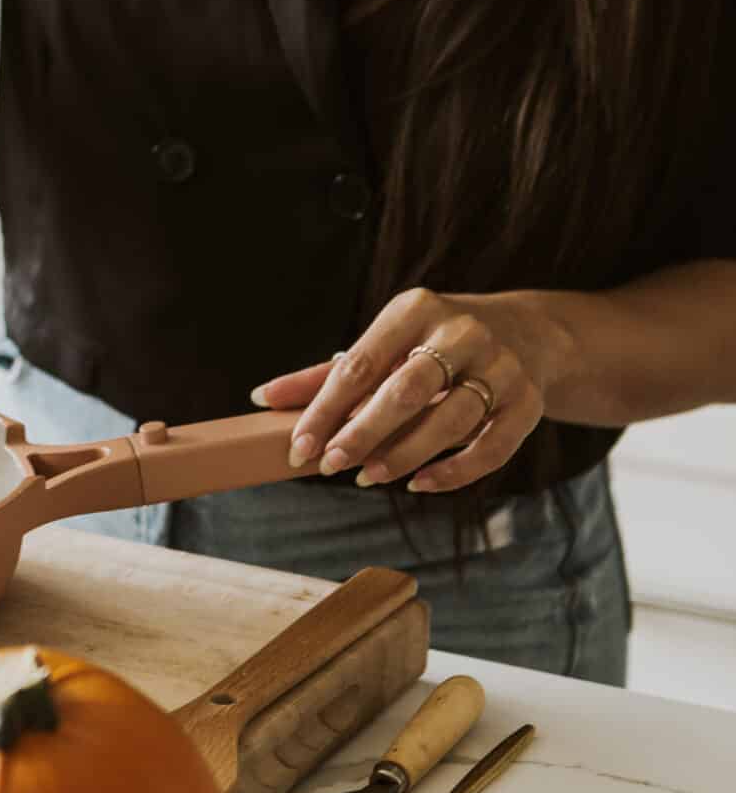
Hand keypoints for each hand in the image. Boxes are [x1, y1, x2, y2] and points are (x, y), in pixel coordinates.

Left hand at [248, 286, 567, 494]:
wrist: (528, 333)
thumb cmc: (434, 342)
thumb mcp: (386, 342)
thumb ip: (325, 374)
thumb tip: (263, 397)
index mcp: (416, 309)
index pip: (361, 363)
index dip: (326, 409)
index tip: (300, 446)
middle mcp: (462, 332)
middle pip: (406, 391)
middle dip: (362, 433)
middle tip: (330, 465)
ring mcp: (501, 368)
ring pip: (449, 421)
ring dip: (404, 455)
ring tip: (368, 477)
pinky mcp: (528, 403)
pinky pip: (491, 448)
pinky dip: (453, 473)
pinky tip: (418, 484)